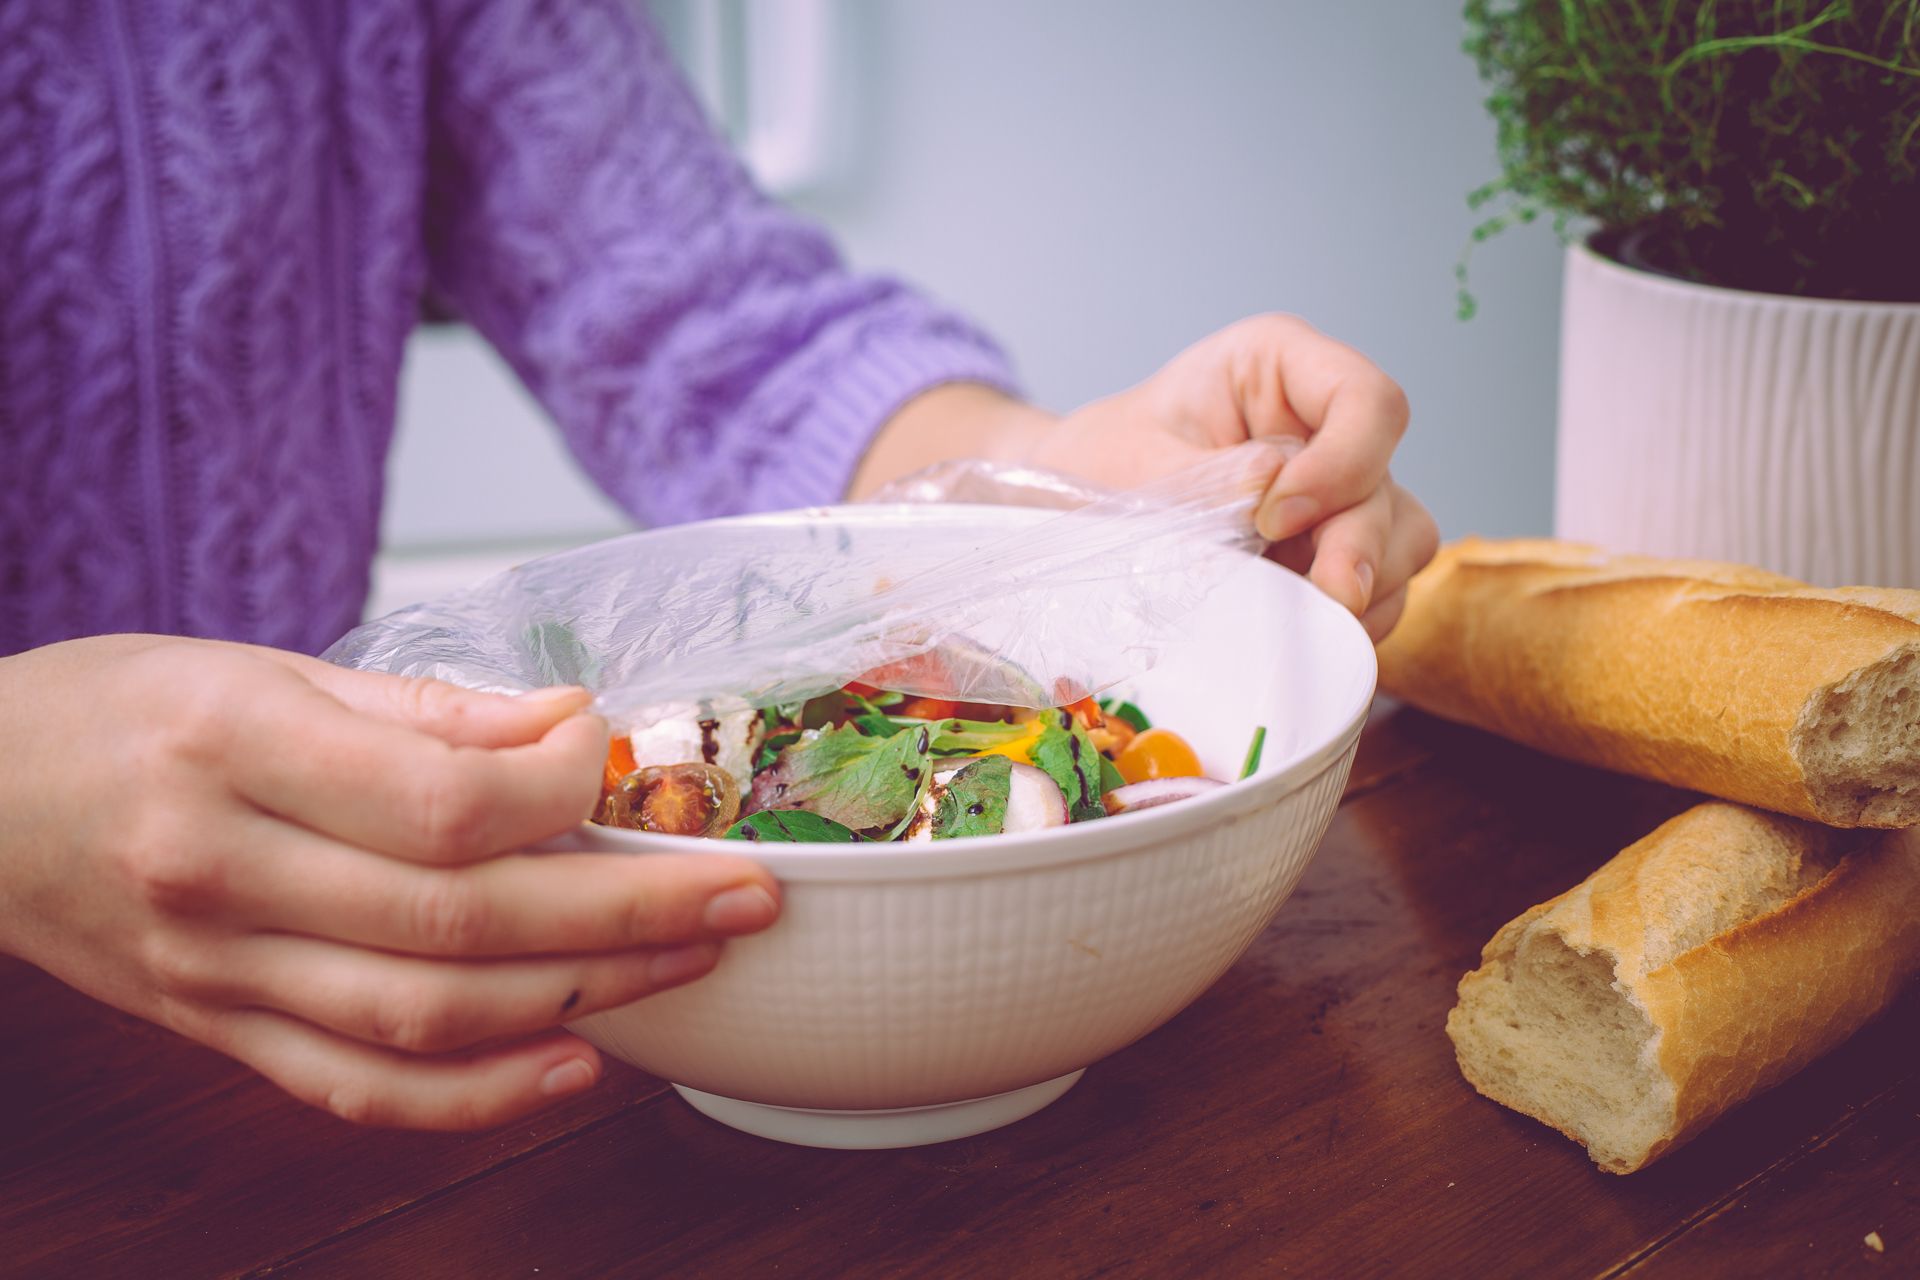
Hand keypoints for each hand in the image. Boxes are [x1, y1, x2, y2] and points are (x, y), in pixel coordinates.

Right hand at [0, 636, 780, 1129]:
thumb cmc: (119, 711)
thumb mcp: (257, 664)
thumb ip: (418, 707)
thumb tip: (566, 723)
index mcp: (234, 749)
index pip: (436, 802)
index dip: (559, 792)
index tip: (619, 758)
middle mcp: (223, 872)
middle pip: (461, 920)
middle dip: (627, 914)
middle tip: (744, 894)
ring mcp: (219, 972)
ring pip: (428, 1016)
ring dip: (581, 997)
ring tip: (690, 962)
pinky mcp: (220, 1033)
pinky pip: (361, 1090)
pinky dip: (477, 1096)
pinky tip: (576, 1065)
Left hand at [853, 315, 1438, 640]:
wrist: (1066, 509)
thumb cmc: (1095, 465)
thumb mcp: (1132, 463)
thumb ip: (1207, 480)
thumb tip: (1277, 487)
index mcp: (1278, 367)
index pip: (1367, 401)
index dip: (1344, 464)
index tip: (1278, 517)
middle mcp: (1320, 424)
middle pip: (1388, 482)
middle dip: (1359, 547)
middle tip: (1323, 597)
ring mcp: (1334, 493)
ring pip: (1400, 540)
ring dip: (1363, 589)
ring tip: (1305, 623)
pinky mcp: (1327, 552)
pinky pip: (1377, 589)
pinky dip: (1348, 621)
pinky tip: (1301, 637)